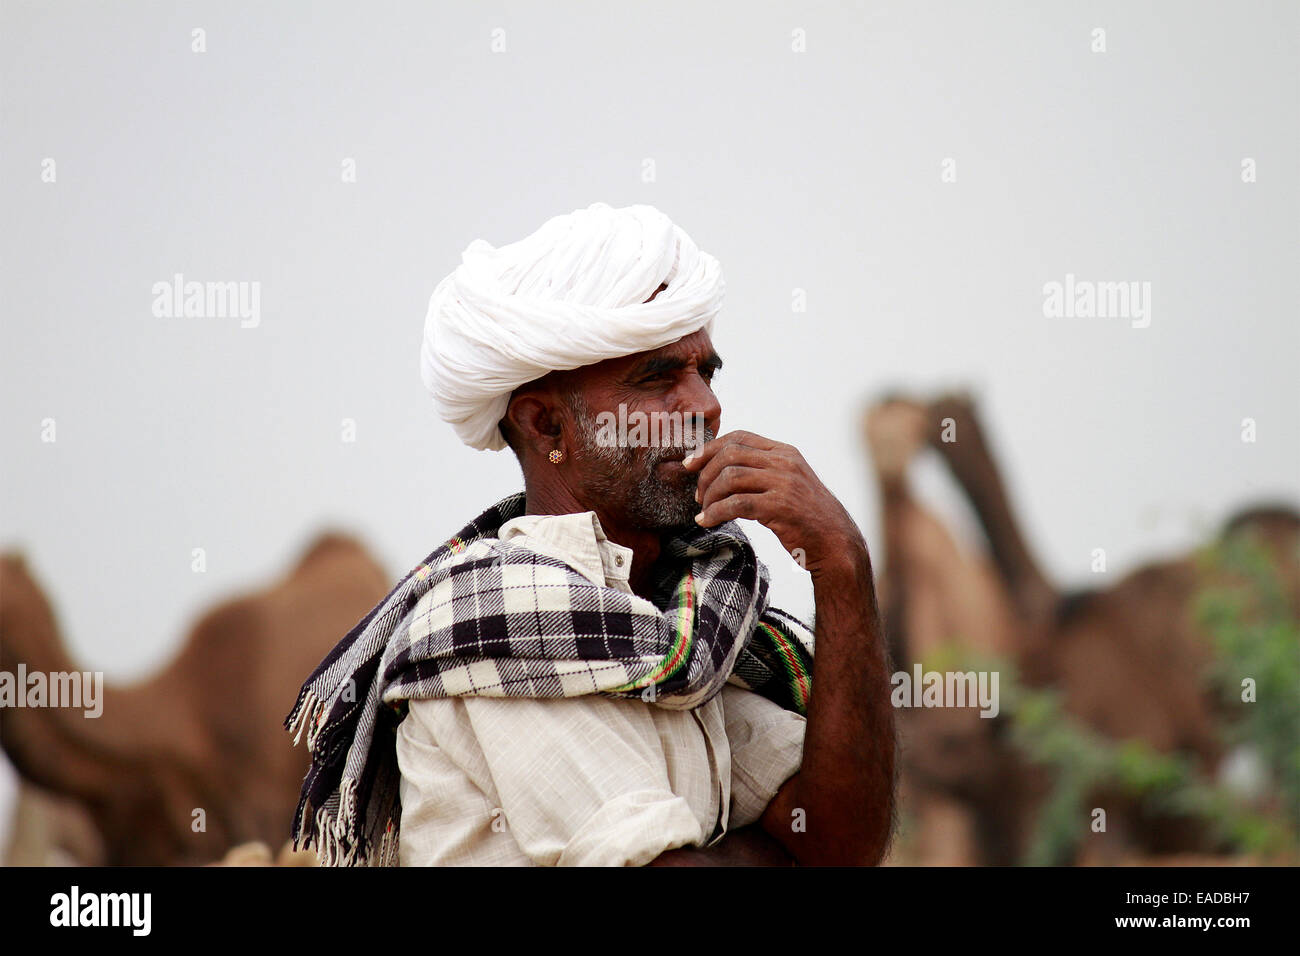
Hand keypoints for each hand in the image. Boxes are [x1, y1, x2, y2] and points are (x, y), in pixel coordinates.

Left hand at [683, 430, 867, 578]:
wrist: (835, 542)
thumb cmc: (806, 517)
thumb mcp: (788, 483)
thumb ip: (763, 471)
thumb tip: (721, 469)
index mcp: (785, 452)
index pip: (739, 437)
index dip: (709, 448)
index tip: (691, 464)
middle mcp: (785, 463)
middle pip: (730, 454)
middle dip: (705, 474)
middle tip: (698, 495)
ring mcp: (784, 483)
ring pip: (730, 477)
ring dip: (709, 496)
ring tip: (704, 511)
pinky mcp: (780, 507)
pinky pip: (736, 504)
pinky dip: (715, 513)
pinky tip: (707, 522)